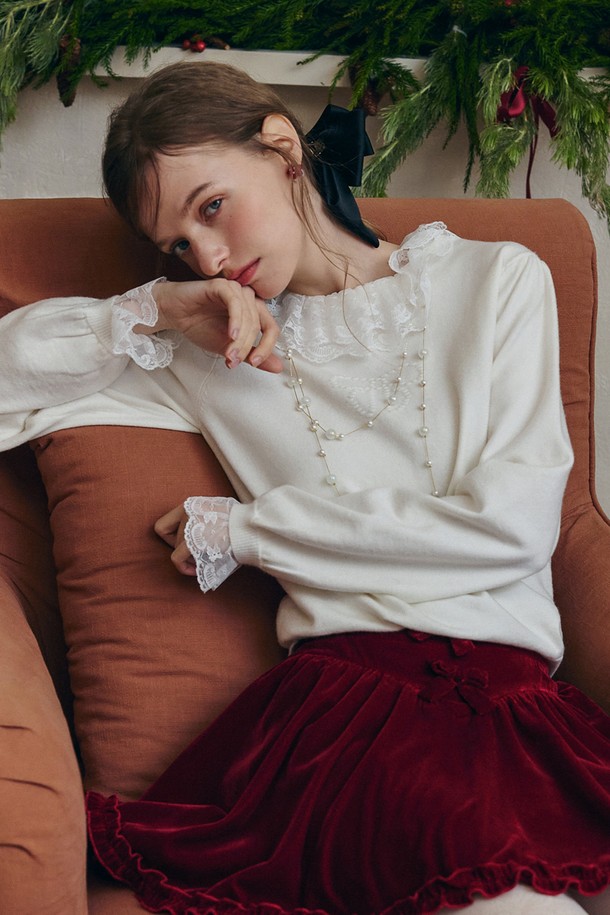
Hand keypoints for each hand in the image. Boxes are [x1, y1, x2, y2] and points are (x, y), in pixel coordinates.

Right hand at [151, 278, 282, 372]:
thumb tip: (278, 368)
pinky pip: (235, 303)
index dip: (267, 348)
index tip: (254, 364)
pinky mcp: (222, 285)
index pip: (272, 329)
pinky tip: (230, 335)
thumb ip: (252, 355)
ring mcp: (236, 289)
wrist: (174, 314)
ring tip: (228, 354)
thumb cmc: (200, 326)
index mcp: (254, 311)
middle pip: (259, 324)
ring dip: (240, 339)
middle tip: (233, 361)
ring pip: (248, 316)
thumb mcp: (229, 348)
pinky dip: (235, 320)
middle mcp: (248, 298)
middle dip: (247, 347)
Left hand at [155, 497, 239, 591]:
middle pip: (174, 540)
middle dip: (186, 550)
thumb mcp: (218, 514)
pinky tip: (196, 570)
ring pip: (177, 551)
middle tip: (203, 554)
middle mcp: (186, 513)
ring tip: (207, 559)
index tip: (186, 544)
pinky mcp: (191, 542)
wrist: (249, 528)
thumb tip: (199, 538)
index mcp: (191, 505)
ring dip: (190, 558)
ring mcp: (188, 527)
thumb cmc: (240, 524)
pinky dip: (184, 568)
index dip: (172, 538)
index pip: (164, 524)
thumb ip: (204, 520)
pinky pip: (176, 560)